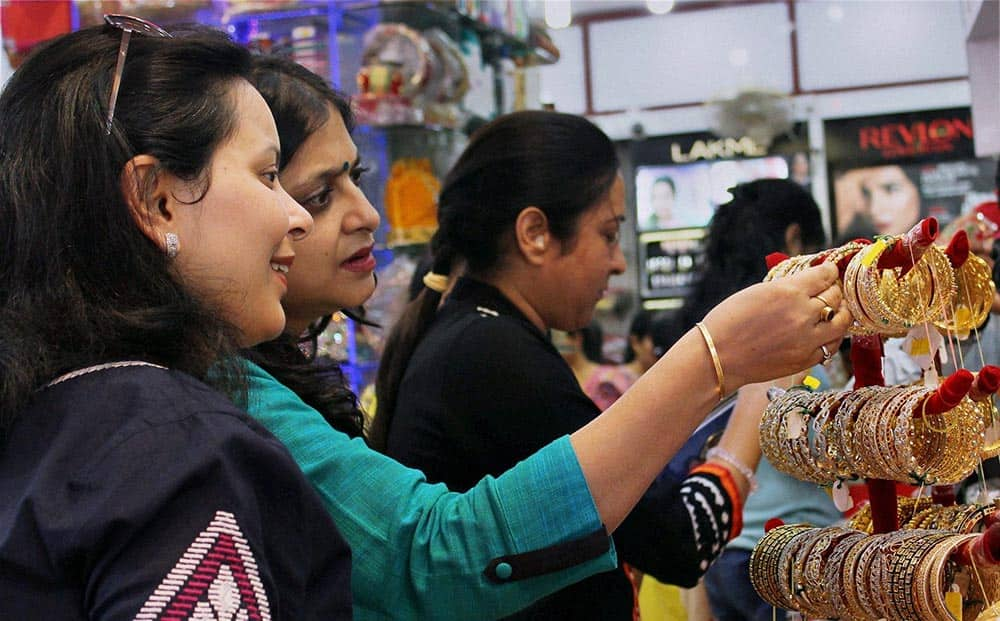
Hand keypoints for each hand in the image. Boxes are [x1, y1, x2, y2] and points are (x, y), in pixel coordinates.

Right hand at [700, 262, 849, 389]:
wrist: (717, 356)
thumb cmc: (728, 321)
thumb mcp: (756, 292)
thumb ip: (786, 286)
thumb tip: (808, 281)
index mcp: (788, 291)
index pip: (825, 274)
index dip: (828, 270)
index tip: (828, 271)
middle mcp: (803, 314)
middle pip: (835, 295)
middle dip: (832, 289)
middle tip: (828, 289)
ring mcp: (807, 339)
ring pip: (842, 321)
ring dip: (840, 312)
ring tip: (834, 310)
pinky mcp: (806, 359)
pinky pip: (832, 344)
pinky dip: (832, 335)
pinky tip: (825, 331)